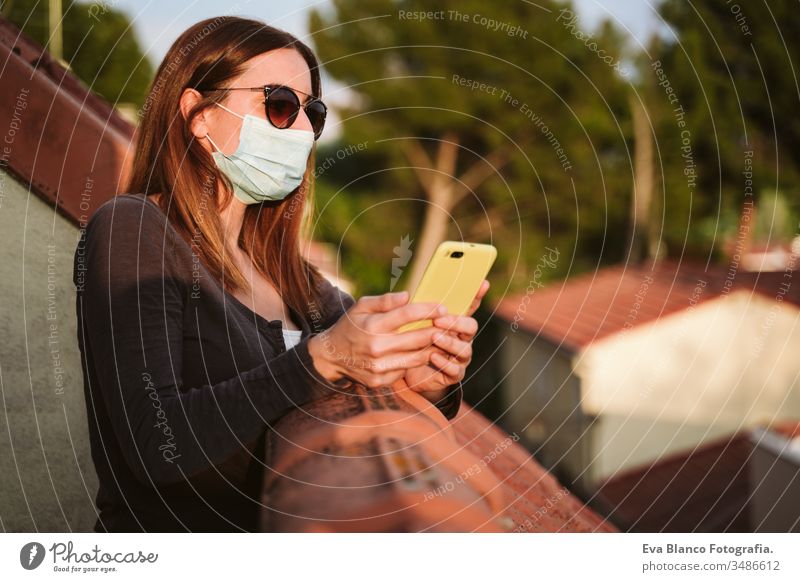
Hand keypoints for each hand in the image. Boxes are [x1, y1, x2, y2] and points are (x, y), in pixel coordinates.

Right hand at [307, 291, 445, 388]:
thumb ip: (385, 301)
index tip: (442, 307)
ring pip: (417, 357)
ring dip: (432, 347)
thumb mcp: (361, 306)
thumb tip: (408, 296)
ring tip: (441, 338)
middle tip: (449, 324)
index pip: (406, 315)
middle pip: (417, 339)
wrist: (331, 357)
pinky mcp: (381, 380)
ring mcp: (379, 367)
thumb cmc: (350, 326)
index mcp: (372, 326)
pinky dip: (416, 360)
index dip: (428, 310)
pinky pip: (406, 369)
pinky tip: (424, 352)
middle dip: (437, 330)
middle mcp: (377, 348)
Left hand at [403, 279, 488, 397]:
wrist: (412, 372)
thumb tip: (407, 294)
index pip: (470, 307)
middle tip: (439, 320)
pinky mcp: (454, 374)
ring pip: (464, 349)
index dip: (477, 295)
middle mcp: (462, 339)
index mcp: (456, 323)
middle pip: (471, 327)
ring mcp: (460, 357)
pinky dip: (444, 363)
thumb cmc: (416, 343)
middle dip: (457, 322)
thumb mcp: (417, 324)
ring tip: (434, 337)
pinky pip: (455, 370)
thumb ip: (419, 311)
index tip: (482, 283)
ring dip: (449, 342)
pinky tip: (433, 356)